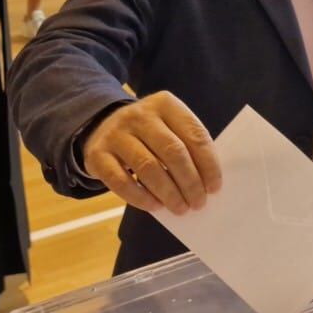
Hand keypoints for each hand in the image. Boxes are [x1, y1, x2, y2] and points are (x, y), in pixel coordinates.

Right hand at [80, 91, 222, 214]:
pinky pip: (121, 181)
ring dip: (168, 193)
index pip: (195, 135)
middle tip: (198, 203)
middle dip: (190, 182)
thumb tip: (205, 183)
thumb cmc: (148, 132)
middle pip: (173, 152)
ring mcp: (116, 133)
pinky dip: (140, 197)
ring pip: (148, 167)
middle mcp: (140, 114)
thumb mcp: (169, 127)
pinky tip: (154, 206)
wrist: (101, 126)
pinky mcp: (97, 154)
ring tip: (180, 208)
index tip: (215, 187)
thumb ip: (187, 146)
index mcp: (166, 104)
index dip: (208, 164)